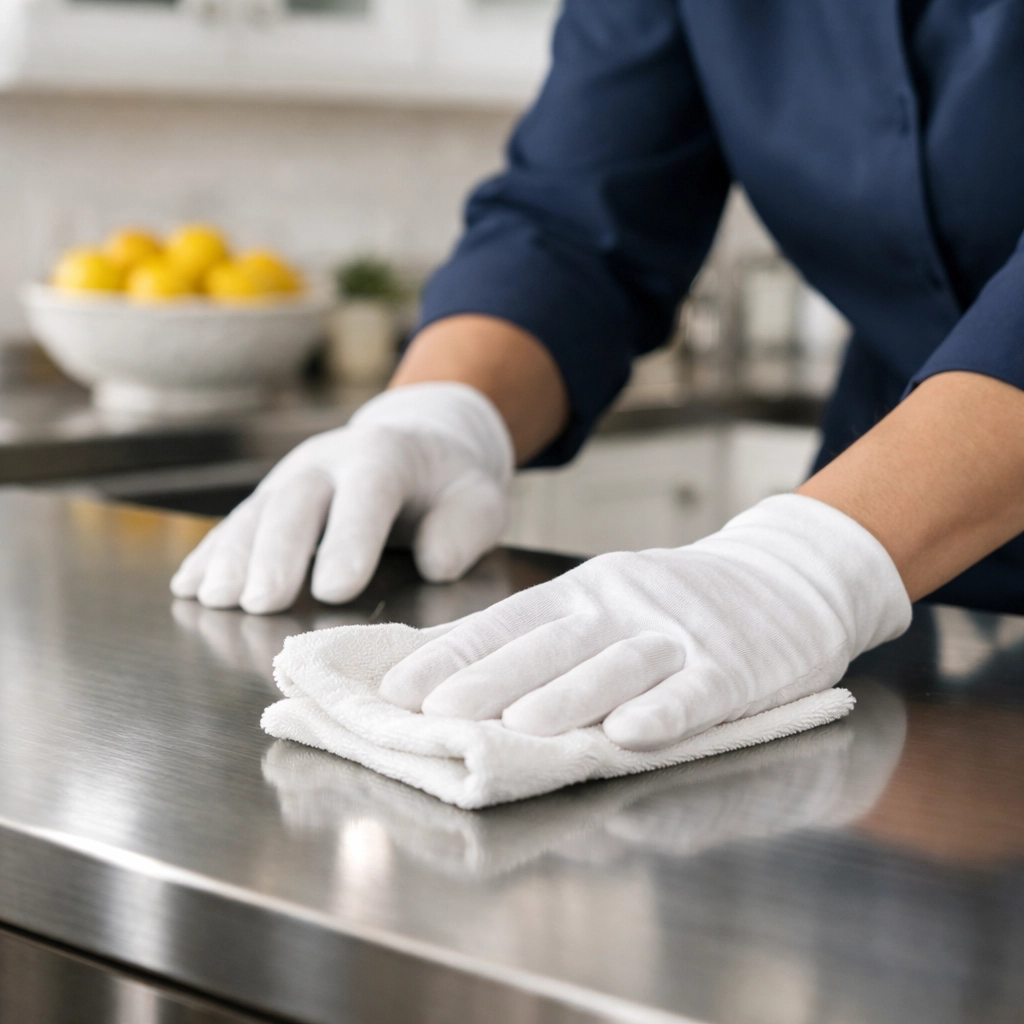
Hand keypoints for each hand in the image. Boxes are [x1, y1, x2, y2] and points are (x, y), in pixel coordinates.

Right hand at [170, 383, 513, 613]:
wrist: (419, 443)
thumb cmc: (450, 484)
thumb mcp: (480, 498)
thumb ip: (466, 527)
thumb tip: (435, 562)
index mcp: (386, 456)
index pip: (366, 493)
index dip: (349, 539)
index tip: (335, 591)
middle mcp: (329, 460)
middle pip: (297, 501)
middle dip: (275, 552)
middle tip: (260, 603)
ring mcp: (293, 476)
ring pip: (256, 512)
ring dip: (231, 557)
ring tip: (211, 600)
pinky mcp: (271, 497)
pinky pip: (235, 524)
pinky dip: (211, 555)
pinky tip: (188, 586)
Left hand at [379, 495, 911, 749]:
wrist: (785, 577)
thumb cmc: (677, 604)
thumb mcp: (606, 602)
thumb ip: (546, 638)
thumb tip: (458, 678)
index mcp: (584, 592)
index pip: (507, 622)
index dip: (453, 655)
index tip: (398, 689)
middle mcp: (623, 606)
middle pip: (552, 643)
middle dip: (491, 679)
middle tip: (436, 712)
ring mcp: (680, 634)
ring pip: (619, 665)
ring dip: (570, 695)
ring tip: (520, 725)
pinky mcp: (735, 665)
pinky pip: (698, 689)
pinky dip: (667, 710)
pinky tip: (633, 731)